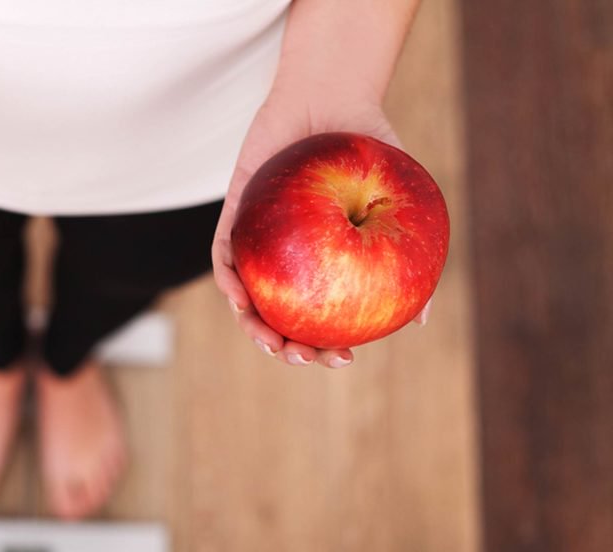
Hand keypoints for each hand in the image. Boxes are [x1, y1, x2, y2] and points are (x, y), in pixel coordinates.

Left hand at [211, 90, 431, 367]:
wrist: (331, 98)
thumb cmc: (369, 149)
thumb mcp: (399, 201)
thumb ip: (408, 254)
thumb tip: (421, 319)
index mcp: (324, 263)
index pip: (321, 318)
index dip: (326, 346)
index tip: (343, 359)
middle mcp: (289, 259)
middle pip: (279, 317)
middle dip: (286, 349)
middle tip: (302, 357)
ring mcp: (259, 241)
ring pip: (246, 297)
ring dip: (252, 326)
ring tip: (270, 342)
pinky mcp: (233, 216)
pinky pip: (224, 255)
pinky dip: (229, 280)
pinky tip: (239, 296)